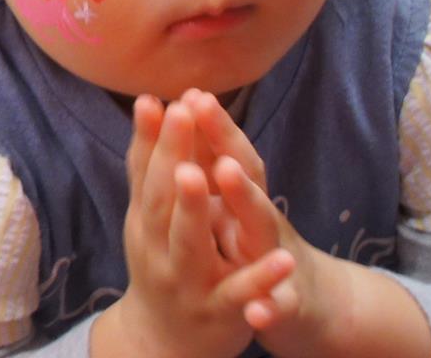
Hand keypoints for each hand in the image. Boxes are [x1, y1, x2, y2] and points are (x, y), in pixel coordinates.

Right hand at [96, 94, 295, 357]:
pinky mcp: (219, 312)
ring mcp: (186, 280)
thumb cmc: (160, 265)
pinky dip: (261, 279)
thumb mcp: (149, 219)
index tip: (155, 98)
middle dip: (172, 154)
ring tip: (212, 171)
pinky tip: (285, 261)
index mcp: (145, 222)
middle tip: (181, 112)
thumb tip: (149, 102)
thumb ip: (149, 168)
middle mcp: (157, 247)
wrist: (161, 342)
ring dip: (199, 208)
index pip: (145, 172)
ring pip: (191, 243)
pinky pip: (241, 295)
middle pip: (162, 198)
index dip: (151, 136)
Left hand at [186, 88, 430, 357]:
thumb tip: (188, 114)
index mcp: (243, 199)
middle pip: (248, 176)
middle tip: (201, 107)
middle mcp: (263, 220)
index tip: (190, 91)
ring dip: (246, 198)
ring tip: (225, 170)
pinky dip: (269, 305)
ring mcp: (277, 259)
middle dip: (225, 142)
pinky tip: (256, 311)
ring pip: (263, 228)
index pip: (228, 153)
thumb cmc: (259, 246)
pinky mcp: (287, 304)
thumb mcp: (236, 205)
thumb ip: (218, 166)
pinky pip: (279, 305)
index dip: (211, 124)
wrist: (306, 307)